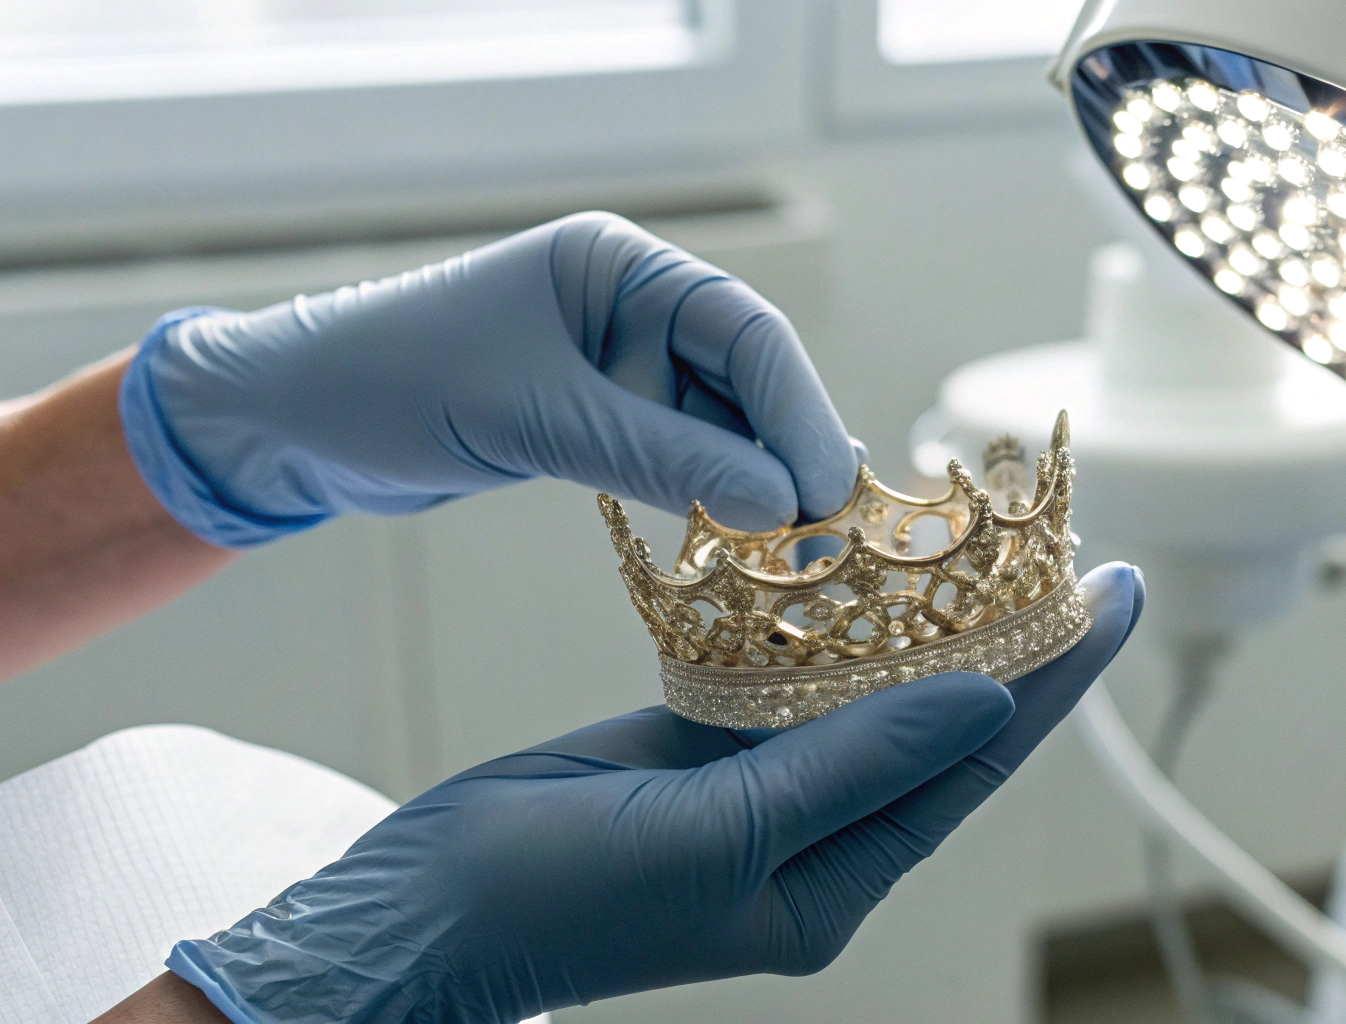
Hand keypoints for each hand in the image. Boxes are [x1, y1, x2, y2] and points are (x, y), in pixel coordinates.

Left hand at [121, 212, 858, 546]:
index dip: (796, 410)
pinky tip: (743, 538)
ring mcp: (615, 367)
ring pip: (720, 428)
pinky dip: (708, 498)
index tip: (829, 488)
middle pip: (747, 380)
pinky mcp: (594, 422)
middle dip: (786, 452)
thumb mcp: (533, 417)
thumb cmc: (391, 384)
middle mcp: (630, 308)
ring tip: (802, 548)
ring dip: (754, 484)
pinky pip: (676, 458)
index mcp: (619, 266)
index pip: (744, 331)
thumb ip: (659, 457)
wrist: (287, 424)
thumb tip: (780, 506)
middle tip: (832, 533)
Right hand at [165, 563, 1143, 1023]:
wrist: (417, 916)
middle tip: (1073, 549)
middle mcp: (815, 837)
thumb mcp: (721, 838)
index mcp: (834, 882)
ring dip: (924, 619)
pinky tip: (865, 560)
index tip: (1115, 593)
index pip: (971, 764)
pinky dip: (826, 619)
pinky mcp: (701, 745)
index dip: (1052, 678)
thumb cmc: (555, 903)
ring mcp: (759, 789)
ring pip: (865, 690)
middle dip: (1009, 641)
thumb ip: (851, 765)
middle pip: (934, 723)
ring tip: (990, 538)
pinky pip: (786, 673)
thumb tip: (981, 697)